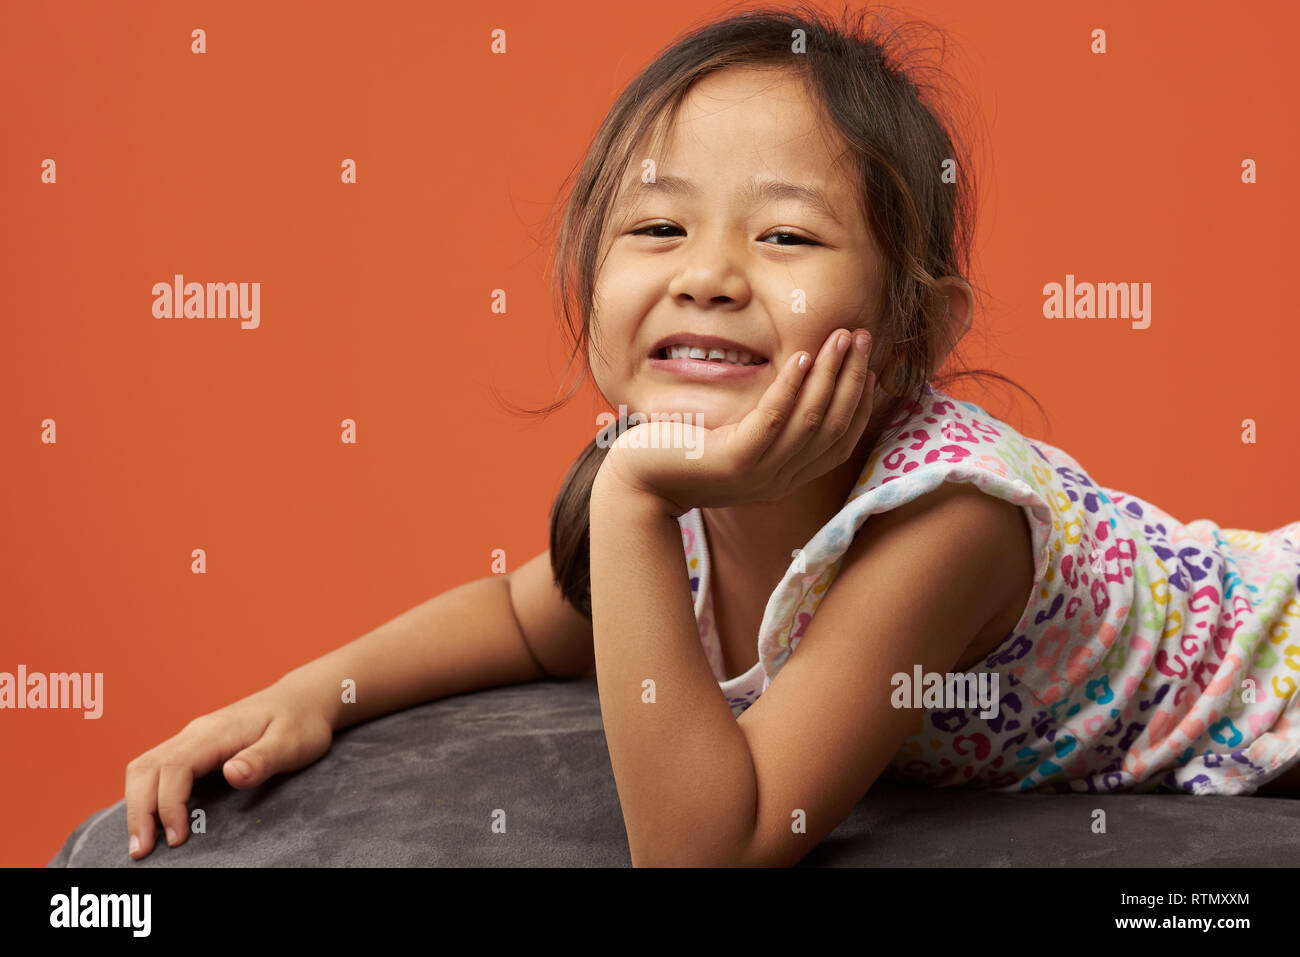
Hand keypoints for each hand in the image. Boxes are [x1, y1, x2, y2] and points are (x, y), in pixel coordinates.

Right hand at [123, 677, 334, 858]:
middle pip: (147, 768)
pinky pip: (157, 769)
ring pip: (146, 767)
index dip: (168, 805)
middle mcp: (196, 733)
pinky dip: (147, 794)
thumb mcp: (291, 742)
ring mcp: (192, 739)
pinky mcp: (195, 748)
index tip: (177, 839)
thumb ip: (262, 759)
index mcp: (216, 732)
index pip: (174, 767)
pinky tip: (154, 819)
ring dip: (138, 803)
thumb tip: (231, 774)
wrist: (303, 700)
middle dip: (139, 810)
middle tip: (142, 851)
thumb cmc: (300, 722)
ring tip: (143, 842)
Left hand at [598, 327, 875, 514]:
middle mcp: (780, 480)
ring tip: (840, 337)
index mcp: (786, 475)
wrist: (637, 484)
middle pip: (832, 427)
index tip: (867, 364)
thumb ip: (766, 423)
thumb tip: (794, 383)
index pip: (839, 440)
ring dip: (830, 375)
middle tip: (861, 337)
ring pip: (810, 421)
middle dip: (852, 378)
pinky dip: (790, 388)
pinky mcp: (734, 463)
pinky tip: (801, 357)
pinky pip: (772, 420)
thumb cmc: (683, 453)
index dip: (859, 402)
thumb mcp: (735, 440)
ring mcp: (759, 474)